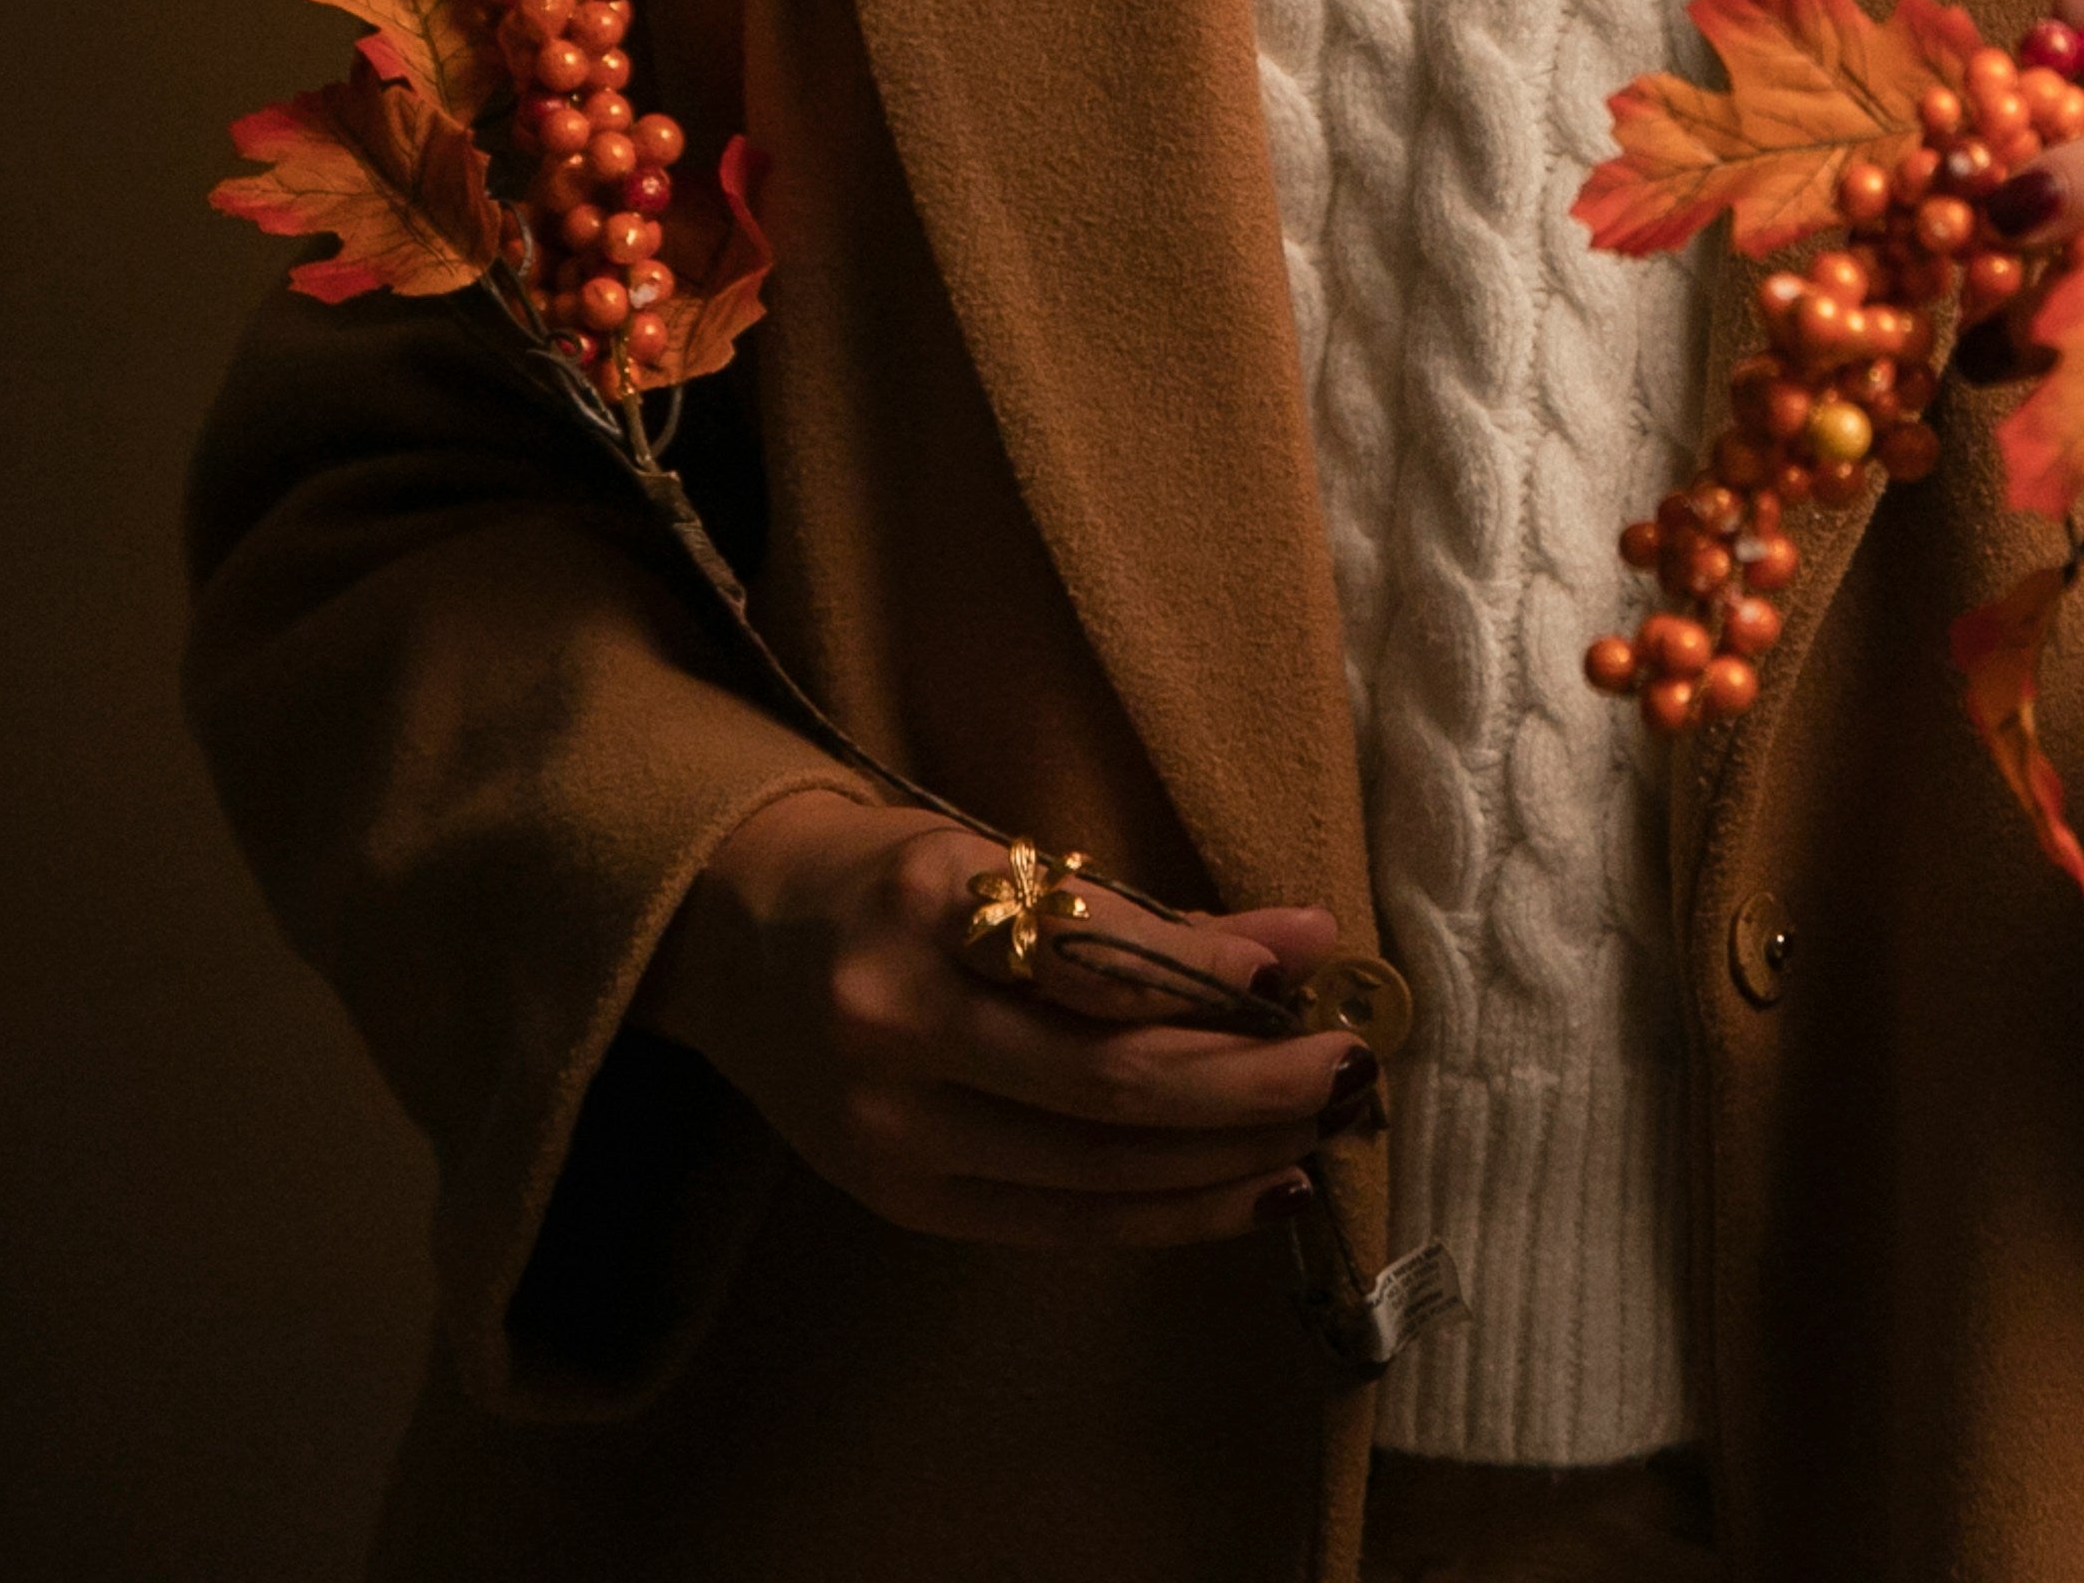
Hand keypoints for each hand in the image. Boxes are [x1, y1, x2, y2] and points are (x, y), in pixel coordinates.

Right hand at [646, 791, 1362, 1248]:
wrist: (734, 943)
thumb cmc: (891, 883)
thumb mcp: (1000, 859)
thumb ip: (1146, 917)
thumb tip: (1305, 942)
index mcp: (923, 912)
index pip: (1094, 963)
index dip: (1209, 977)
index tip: (1305, 969)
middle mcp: (899, 1029)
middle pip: (1112, 1086)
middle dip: (1251, 1086)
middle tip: (1349, 1068)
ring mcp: (893, 1133)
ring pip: (1102, 1170)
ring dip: (1231, 1157)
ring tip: (1321, 1129)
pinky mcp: (903, 1201)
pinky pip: (1066, 1224)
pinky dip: (1172, 1213)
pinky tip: (1253, 1190)